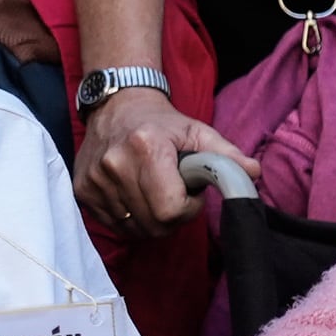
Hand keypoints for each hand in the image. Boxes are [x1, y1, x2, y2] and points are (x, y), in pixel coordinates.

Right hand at [72, 81, 248, 235]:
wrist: (117, 106)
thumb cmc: (163, 124)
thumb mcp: (198, 132)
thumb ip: (227, 156)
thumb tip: (253, 173)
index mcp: (147, 147)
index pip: (169, 210)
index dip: (186, 209)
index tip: (189, 194)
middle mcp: (115, 163)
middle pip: (152, 224)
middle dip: (171, 217)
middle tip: (173, 195)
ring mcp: (95, 179)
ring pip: (132, 229)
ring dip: (149, 220)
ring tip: (153, 192)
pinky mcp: (82, 190)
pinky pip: (112, 224)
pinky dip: (128, 218)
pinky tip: (134, 196)